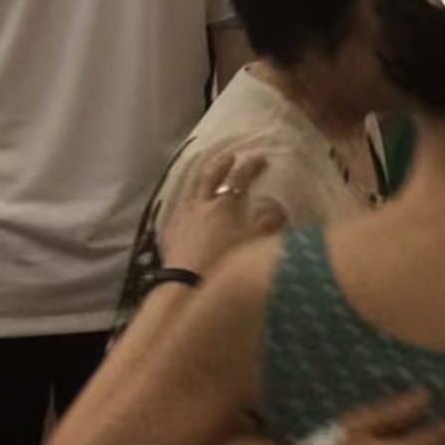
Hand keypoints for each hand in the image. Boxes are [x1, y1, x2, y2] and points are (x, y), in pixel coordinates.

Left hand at [157, 151, 282, 274]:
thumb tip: (275, 205)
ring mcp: (181, 218)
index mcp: (223, 206)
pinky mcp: (169, 234)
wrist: (187, 287)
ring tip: (205, 173)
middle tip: (229, 156)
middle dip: (221, 164)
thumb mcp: (255, 244)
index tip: (260, 158)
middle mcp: (200, 206)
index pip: (238, 178)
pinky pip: (178, 209)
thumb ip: (268, 222)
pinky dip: (186, 201)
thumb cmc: (224, 265)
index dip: (250, 166)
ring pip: (190, 190)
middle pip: (209, 177)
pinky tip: (188, 206)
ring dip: (200, 178)